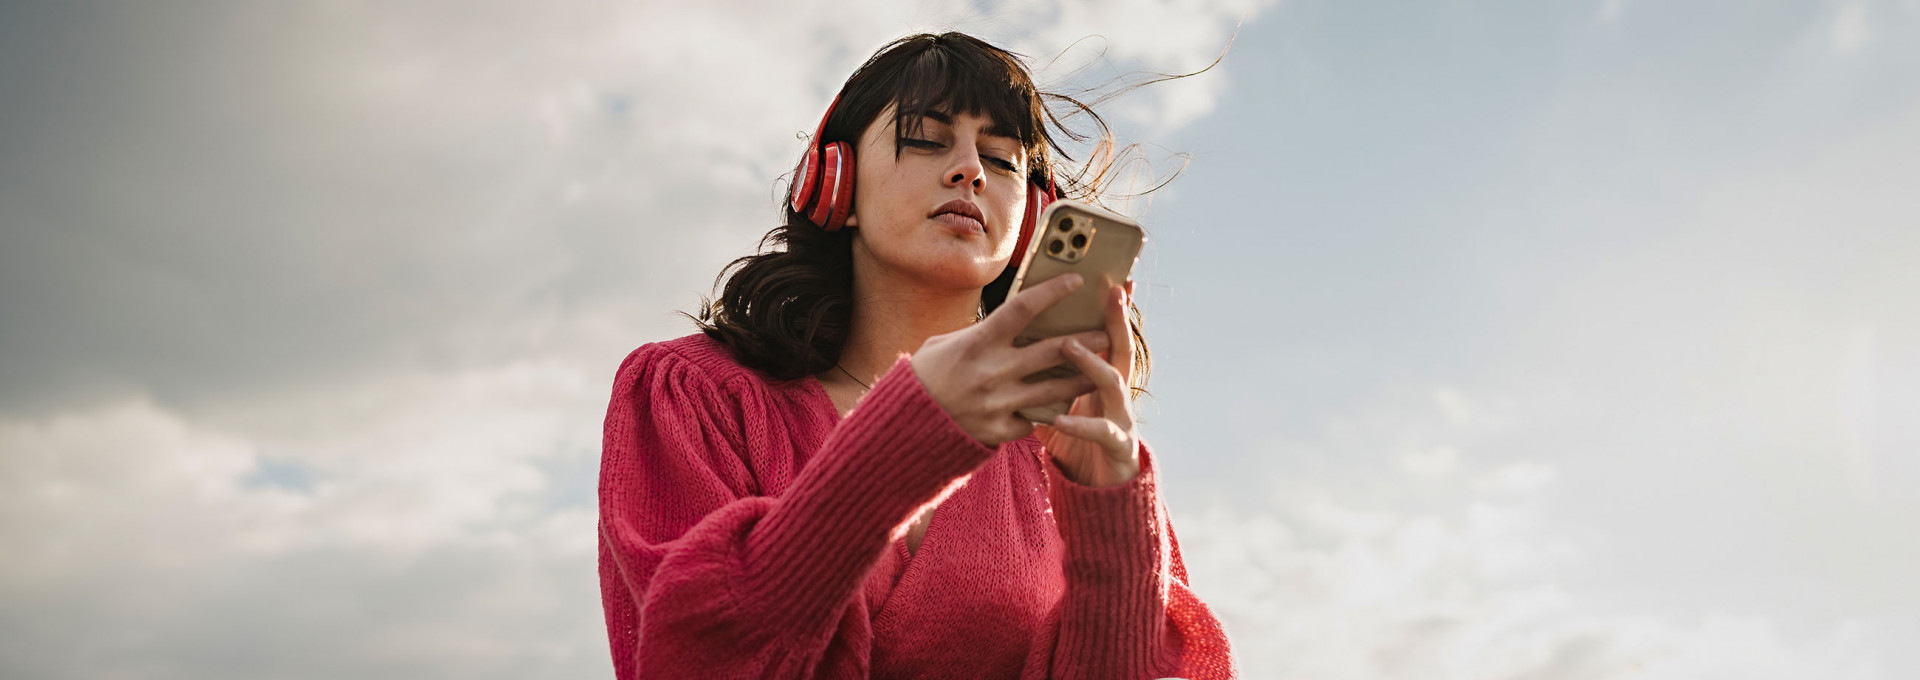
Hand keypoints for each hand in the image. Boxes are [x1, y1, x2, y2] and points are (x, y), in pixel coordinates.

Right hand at [911, 274, 1109, 445]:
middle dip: (1085, 341)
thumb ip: (982, 333)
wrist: (905, 426)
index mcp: (977, 343)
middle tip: (1107, 332)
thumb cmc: (926, 376)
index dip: (1052, 292)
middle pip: (1051, 351)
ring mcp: (998, 403)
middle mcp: (991, 372)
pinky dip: (1048, 411)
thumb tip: (1014, 321)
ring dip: (1082, 378)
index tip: (1077, 281)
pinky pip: (1034, 419)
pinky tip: (1065, 405)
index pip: (1022, 308)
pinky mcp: (999, 430)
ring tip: (1102, 370)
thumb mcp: (945, 344)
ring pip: (1055, 389)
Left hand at [1035, 282, 1140, 487]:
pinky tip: (1059, 419)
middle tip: (1110, 293)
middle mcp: (1117, 393)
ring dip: (1092, 363)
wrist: (1098, 490)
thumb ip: (1048, 374)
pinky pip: (1102, 433)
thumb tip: (1018, 343)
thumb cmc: (1075, 441)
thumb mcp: (1062, 402)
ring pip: (1114, 384)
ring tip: (1070, 346)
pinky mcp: (1118, 447)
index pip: (1108, 335)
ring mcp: (1122, 418)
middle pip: (1120, 349)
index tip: (1116, 279)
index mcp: (1102, 378)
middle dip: (1117, 320)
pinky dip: (1080, 425)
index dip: (1114, 309)